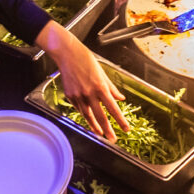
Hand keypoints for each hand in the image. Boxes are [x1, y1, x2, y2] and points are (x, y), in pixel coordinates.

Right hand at [35, 22, 128, 140]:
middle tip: (113, 139)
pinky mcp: (70, 96)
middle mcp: (89, 93)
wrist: (68, 54)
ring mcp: (78, 96)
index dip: (120, 120)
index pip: (113, 108)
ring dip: (95, 126)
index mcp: (100, 87)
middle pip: (100, 116)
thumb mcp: (103, 72)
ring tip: (101, 134)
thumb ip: (111, 88)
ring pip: (88, 116)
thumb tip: (120, 98)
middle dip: (107, 130)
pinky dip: (85, 115)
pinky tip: (89, 119)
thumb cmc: (86, 60)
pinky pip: (78, 108)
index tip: (126, 128)